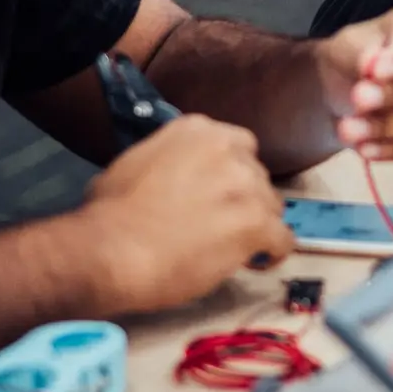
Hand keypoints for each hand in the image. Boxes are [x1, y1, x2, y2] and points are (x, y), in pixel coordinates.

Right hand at [78, 116, 292, 314]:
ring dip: (256, 225)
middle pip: (256, 176)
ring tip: (232, 247)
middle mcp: (229, 150)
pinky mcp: (256, 223)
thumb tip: (175, 176)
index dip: (230, 174)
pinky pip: (282, 238)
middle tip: (220, 224)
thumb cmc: (110, 213)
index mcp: (198, 130)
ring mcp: (246, 186)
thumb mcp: (135, 163)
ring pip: (271, 206)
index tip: (219, 193)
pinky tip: (257, 261)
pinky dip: (273, 251)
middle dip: (243, 199)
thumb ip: (170, 160)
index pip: (237, 147)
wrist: (112, 250)